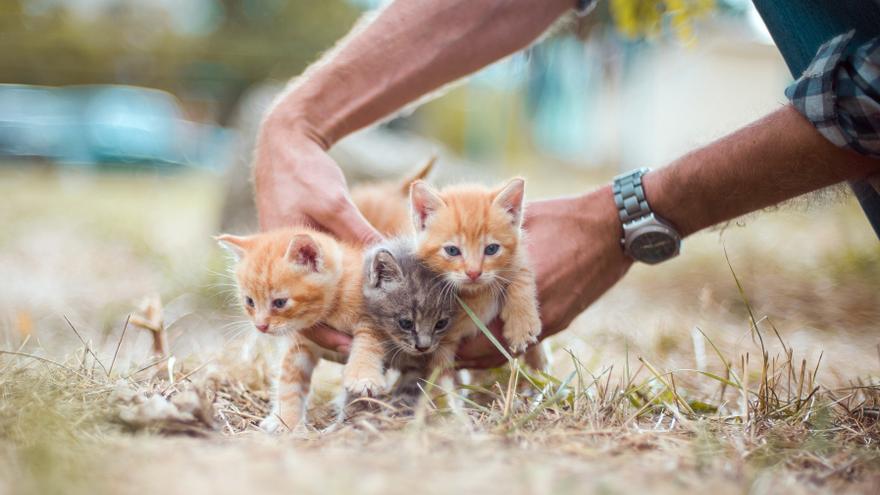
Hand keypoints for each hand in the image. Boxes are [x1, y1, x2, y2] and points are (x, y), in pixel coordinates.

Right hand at [254, 109, 381, 353]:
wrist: (284, 143)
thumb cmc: (306, 172)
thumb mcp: (335, 205)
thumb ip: (359, 233)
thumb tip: (389, 259)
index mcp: (280, 255)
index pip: (296, 308)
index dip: (323, 330)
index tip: (347, 344)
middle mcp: (277, 259)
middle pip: (297, 307)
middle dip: (325, 327)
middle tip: (353, 343)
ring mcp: (283, 252)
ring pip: (301, 292)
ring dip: (324, 310)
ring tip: (352, 328)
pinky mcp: (293, 244)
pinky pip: (305, 274)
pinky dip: (323, 286)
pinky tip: (348, 294)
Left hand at [456, 186, 632, 368]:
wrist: (616, 228)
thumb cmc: (566, 219)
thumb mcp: (522, 225)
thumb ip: (492, 235)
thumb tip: (463, 238)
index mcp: (517, 284)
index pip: (477, 327)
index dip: (455, 338)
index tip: (438, 339)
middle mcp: (534, 308)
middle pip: (490, 348)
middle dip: (466, 354)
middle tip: (444, 355)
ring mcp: (551, 318)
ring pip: (509, 351)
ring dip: (486, 354)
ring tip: (463, 356)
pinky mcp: (562, 318)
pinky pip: (528, 342)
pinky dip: (508, 345)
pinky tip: (494, 341)